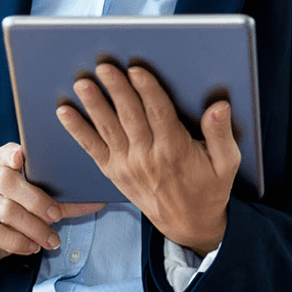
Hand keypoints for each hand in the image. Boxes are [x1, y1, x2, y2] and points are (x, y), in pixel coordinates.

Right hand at [0, 142, 105, 274]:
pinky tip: (32, 247)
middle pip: (6, 180)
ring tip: (51, 239)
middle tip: (57, 215)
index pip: (2, 151)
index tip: (22, 156)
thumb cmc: (8, 216)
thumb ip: (59, 198)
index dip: (11, 153)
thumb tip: (98, 199)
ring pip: (4, 209)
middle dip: (36, 198)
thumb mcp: (30, 202)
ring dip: (33, 226)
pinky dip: (18, 241)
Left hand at [57, 64, 240, 255]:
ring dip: (94, 105)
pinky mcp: (114, 171)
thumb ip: (221, 134)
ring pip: (109, 129)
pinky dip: (77, 130)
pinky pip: (92, 149)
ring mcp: (127, 165)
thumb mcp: (226, 164)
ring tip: (82, 84)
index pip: (159, 114)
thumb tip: (219, 107)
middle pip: (130, 117)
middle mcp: (148, 157)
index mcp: (175, 150)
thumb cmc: (208, 188)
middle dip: (116, 90)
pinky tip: (64, 113)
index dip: (147, 90)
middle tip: (104, 67)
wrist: (188, 224)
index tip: (136, 70)